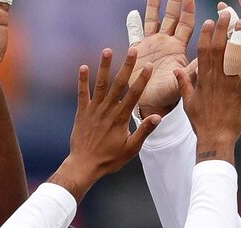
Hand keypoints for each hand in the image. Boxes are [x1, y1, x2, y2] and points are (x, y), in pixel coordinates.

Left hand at [51, 48, 159, 201]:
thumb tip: (158, 116)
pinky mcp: (82, 113)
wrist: (84, 165)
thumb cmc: (109, 159)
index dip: (142, 79)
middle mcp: (107, 111)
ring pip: (100, 85)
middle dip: (126, 66)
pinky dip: (82, 81)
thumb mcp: (131, 148)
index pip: (134, 95)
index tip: (150, 65)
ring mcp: (93, 110)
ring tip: (107, 50)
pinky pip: (82, 94)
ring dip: (104, 67)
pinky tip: (82, 67)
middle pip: (118, 84)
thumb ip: (144, 131)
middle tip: (133, 49)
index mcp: (121, 118)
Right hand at [129, 0, 196, 117]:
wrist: (150, 102)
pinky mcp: (137, 51)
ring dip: (154, 6)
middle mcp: (166, 42)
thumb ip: (190, 72)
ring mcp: (151, 45)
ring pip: (153, 20)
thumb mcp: (181, 83)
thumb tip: (203, 60)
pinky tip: (132, 14)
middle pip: (172, 17)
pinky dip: (133, 24)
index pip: (186, 23)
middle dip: (174, 2)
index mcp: (178, 47)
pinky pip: (134, 34)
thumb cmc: (169, 95)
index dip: (188, 10)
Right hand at [176, 14, 240, 163]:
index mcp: (201, 81)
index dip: (206, 36)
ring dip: (237, 40)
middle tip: (225, 15)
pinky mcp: (240, 93)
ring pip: (232, 58)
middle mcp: (214, 80)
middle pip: (217, 50)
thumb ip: (183, 84)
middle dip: (220, 31)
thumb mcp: (188, 102)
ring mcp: (227, 86)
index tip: (208, 22)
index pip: (202, 53)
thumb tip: (176, 70)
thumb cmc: (201, 122)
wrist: (214, 138)